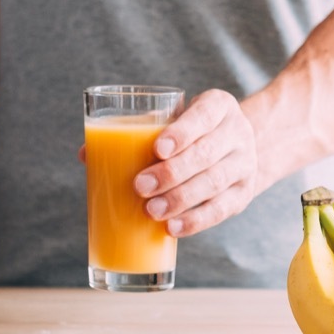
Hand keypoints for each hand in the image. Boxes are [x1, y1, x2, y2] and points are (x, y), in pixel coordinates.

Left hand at [134, 89, 258, 236]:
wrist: (235, 148)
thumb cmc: (191, 133)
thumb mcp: (176, 120)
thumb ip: (137, 132)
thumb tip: (88, 153)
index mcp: (219, 106)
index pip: (203, 115)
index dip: (181, 133)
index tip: (157, 150)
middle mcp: (238, 133)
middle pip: (207, 153)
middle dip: (172, 172)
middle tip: (140, 186)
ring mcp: (245, 164)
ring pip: (214, 183)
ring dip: (180, 199)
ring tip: (152, 210)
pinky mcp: (244, 194)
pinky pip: (221, 209)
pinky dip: (196, 221)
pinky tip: (173, 228)